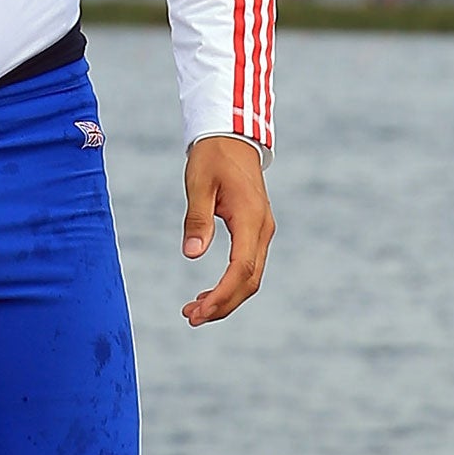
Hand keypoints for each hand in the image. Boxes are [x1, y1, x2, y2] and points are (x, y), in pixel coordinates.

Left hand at [179, 136, 274, 325]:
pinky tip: (208, 293)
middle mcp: (262, 229)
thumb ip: (197, 219)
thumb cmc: (213, 156)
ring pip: (250, 277)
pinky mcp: (255, 230)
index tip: (199, 310)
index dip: (222, 294)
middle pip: (249, 280)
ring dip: (225, 297)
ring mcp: (261, 231)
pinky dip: (229, 284)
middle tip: (191, 317)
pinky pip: (247, 266)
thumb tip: (191, 254)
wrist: (233, 136)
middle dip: (223, 304)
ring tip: (194, 311)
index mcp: (251, 219)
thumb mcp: (199, 183)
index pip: (241, 268)